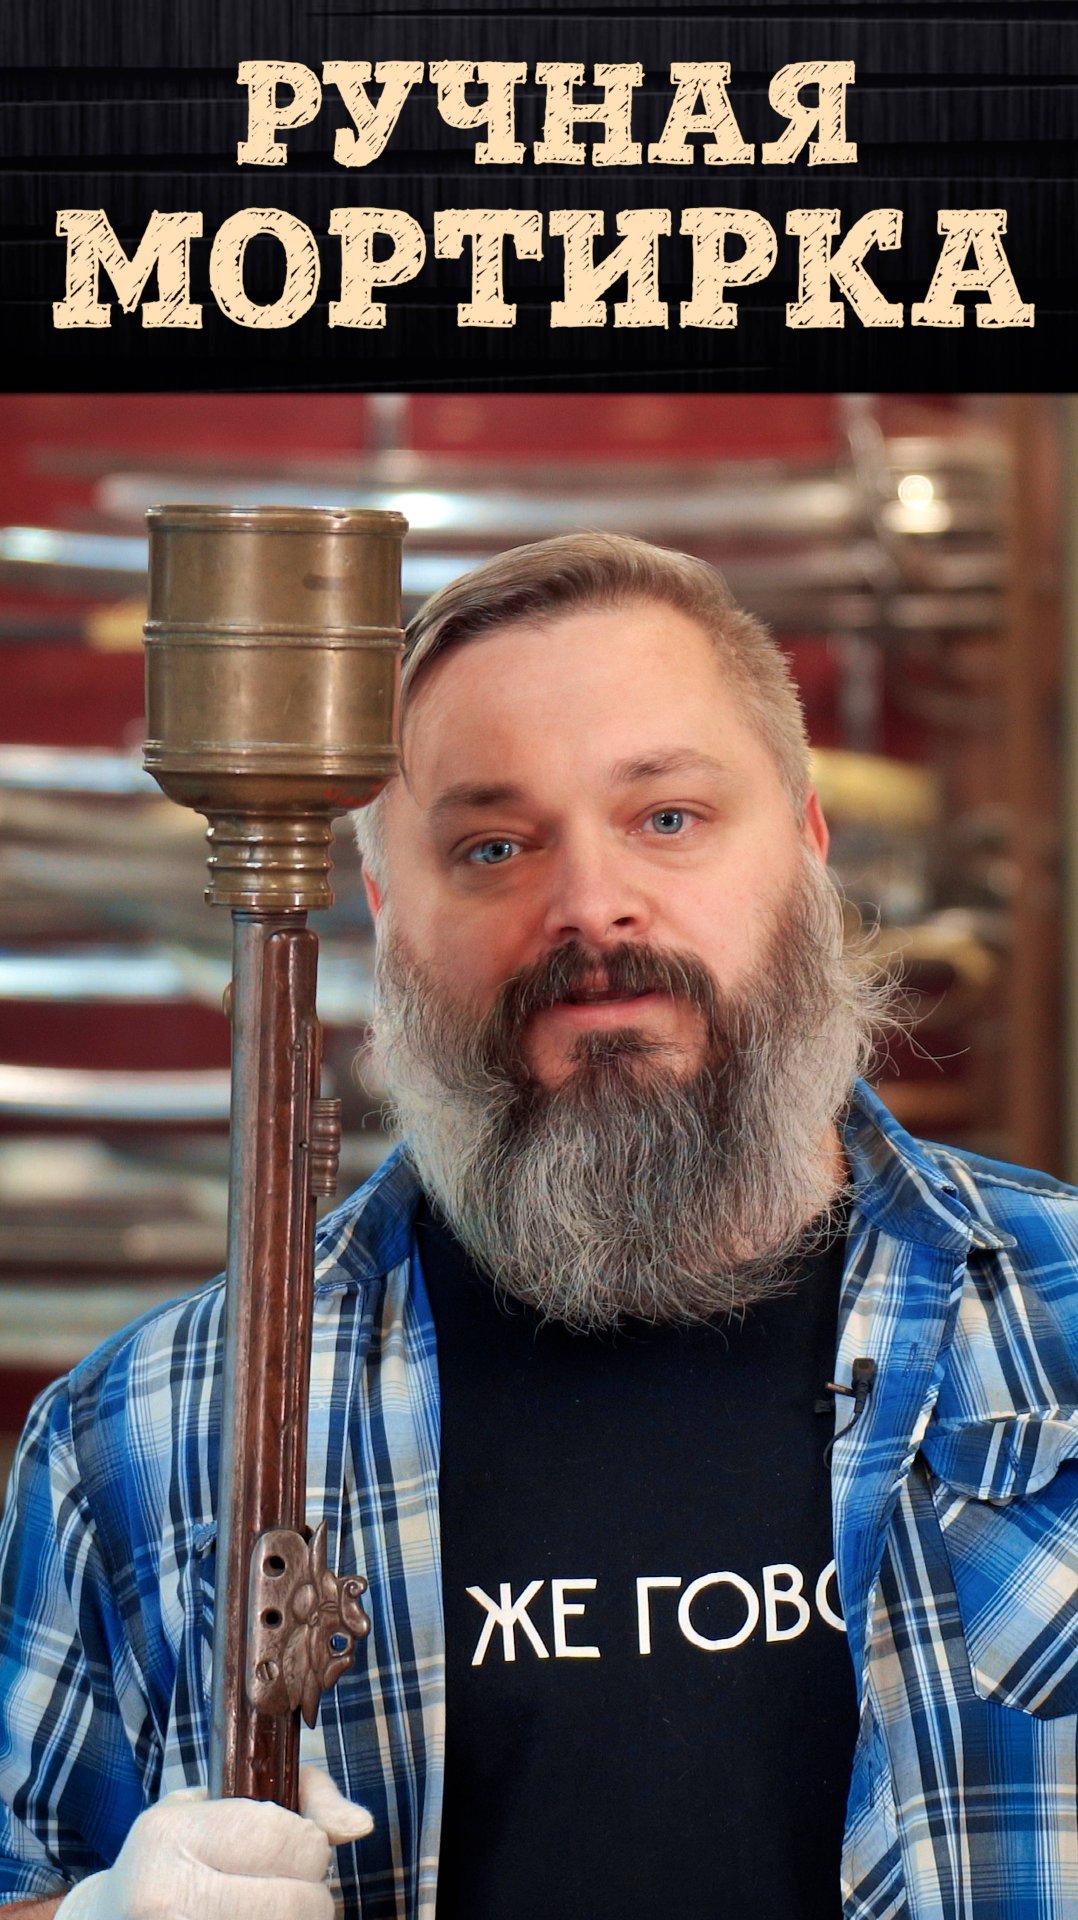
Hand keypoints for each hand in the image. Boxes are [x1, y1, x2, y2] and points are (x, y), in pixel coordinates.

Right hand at [56, 1766, 372, 1919]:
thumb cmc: (175, 1858)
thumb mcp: (216, 1805)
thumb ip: (300, 1796)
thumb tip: (361, 1825)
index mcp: (171, 1837)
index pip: (290, 1839)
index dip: (307, 1845)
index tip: (286, 1850)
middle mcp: (166, 1898)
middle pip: (302, 1903)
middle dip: (309, 1894)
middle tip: (283, 1890)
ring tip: (268, 1910)